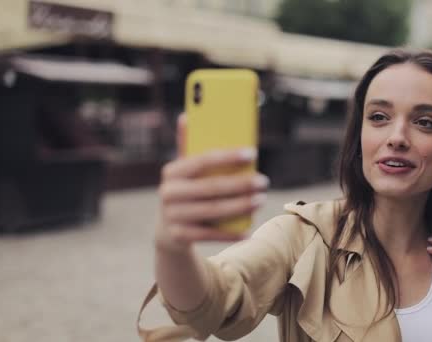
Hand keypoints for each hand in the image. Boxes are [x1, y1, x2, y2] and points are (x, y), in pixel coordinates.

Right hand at [155, 113, 268, 251]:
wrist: (168, 230)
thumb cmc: (186, 191)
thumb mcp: (185, 171)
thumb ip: (188, 147)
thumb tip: (186, 115)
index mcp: (172, 171)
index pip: (203, 160)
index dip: (228, 156)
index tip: (252, 153)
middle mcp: (169, 193)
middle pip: (211, 187)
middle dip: (241, 184)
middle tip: (263, 181)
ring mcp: (173, 216)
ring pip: (213, 210)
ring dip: (241, 206)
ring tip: (261, 200)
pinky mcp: (179, 236)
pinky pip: (209, 234)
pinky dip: (230, 233)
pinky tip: (249, 229)